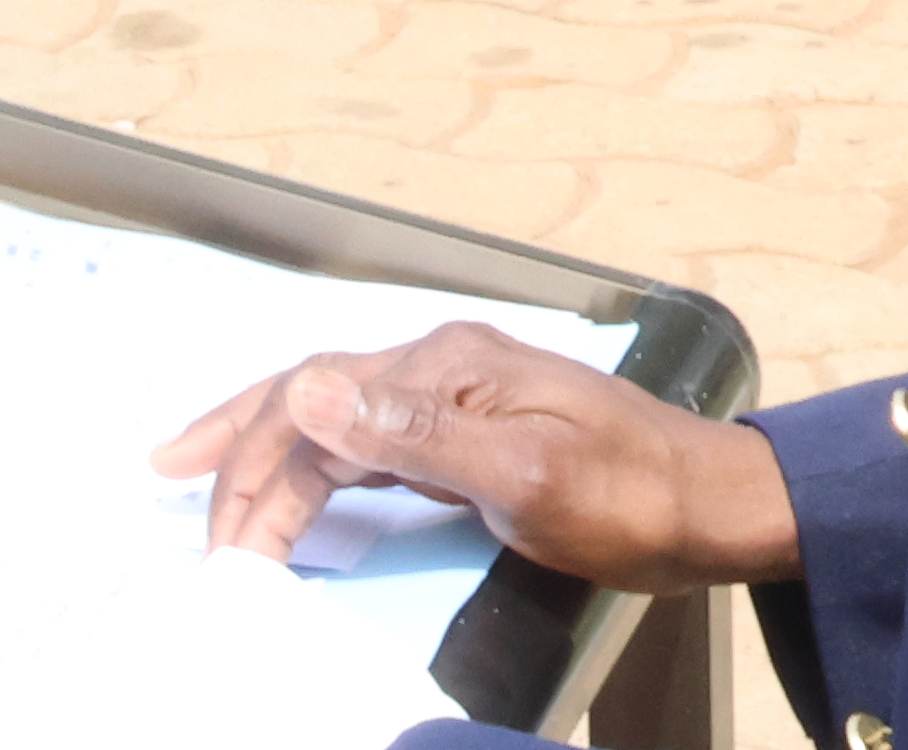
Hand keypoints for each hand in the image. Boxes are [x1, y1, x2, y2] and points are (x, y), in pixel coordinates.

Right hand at [156, 325, 796, 585]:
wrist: (713, 504)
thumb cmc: (632, 497)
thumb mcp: (523, 477)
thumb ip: (413, 436)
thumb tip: (309, 392)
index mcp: (444, 366)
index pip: (314, 408)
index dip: (254, 470)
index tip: (222, 542)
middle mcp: (440, 365)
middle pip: (309, 400)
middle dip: (240, 458)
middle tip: (193, 520)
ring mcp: (456, 393)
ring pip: (332, 416)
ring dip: (267, 455)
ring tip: (208, 486)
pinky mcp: (472, 428)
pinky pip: (370, 438)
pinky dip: (319, 464)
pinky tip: (301, 485)